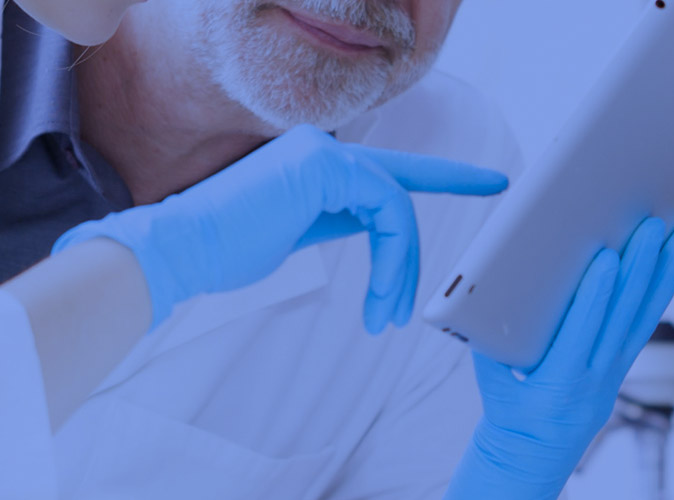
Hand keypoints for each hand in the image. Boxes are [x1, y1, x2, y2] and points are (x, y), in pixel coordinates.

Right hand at [52, 124, 507, 332]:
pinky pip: (389, 210)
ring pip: (397, 207)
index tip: (490, 182)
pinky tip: (380, 295)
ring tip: (385, 315)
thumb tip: (375, 228)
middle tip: (409, 307)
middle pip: (397, 194)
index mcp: (315, 163)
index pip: (388, 171)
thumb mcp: (295, 233)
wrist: (183, 249)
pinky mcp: (326, 166)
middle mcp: (324, 148)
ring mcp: (326, 152)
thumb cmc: (225, 249)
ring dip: (400, 269)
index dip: (445, 176)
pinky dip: (394, 258)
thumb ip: (336, 219)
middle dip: (414, 252)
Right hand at [446, 217, 673, 498]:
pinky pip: (646, 321)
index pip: (583, 331)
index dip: (596, 294)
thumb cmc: (507, 415)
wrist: (534, 457)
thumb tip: (481, 295)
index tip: (608, 256)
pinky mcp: (622, 363)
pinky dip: (662, 287)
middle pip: (624, 316)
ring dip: (667, 271)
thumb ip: (490, 345)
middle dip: (641, 268)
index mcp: (559, 383)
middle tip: (655, 226)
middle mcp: (596, 377)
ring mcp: (615, 370)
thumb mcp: (492, 386)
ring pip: (645, 315)